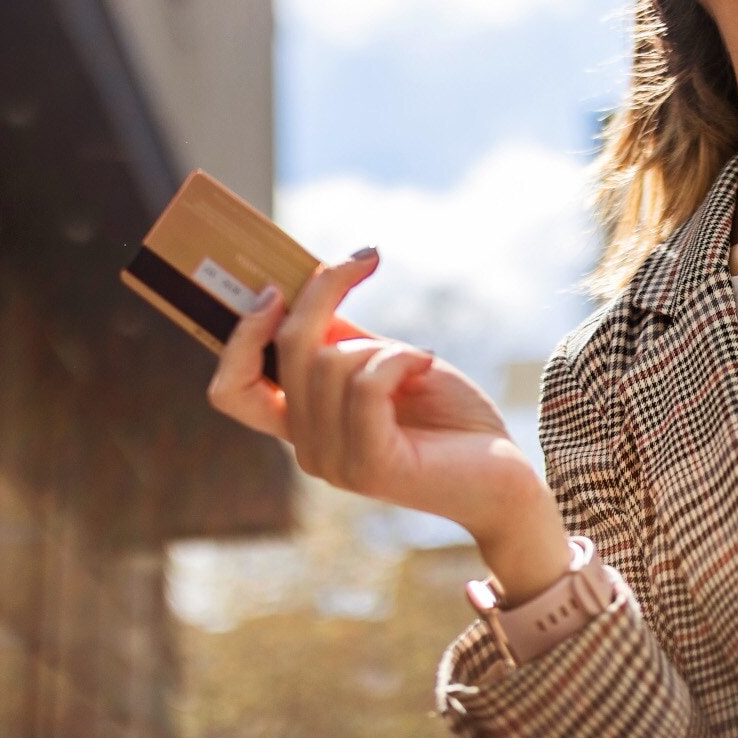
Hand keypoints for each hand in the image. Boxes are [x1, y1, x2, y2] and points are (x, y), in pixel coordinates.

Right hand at [206, 248, 571, 601]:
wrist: (506, 478)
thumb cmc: (451, 419)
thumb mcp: (390, 364)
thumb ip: (344, 339)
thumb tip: (308, 284)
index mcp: (303, 426)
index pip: (231, 390)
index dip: (240, 335)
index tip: (275, 288)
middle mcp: (308, 449)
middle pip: (287, 350)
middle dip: (324, 291)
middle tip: (367, 259)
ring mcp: (334, 463)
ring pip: (329, 362)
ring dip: (382, 343)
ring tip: (418, 359)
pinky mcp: (370, 466)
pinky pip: (366, 383)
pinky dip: (401, 358)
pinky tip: (427, 363)